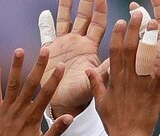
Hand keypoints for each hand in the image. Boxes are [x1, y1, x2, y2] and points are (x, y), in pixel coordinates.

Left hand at [0, 48, 71, 135]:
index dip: (54, 79)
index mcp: (33, 118)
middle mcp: (19, 111)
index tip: (62, 65)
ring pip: (12, 85)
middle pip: (30, 84)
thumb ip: (56, 131)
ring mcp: (5, 110)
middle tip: (45, 49)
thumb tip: (70, 116)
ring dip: (16, 67)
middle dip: (38, 66)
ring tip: (19, 50)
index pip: (46, 95)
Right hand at [41, 0, 108, 117]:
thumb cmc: (81, 95)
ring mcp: (63, 45)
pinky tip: (44, 14)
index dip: (100, 10)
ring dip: (66, 6)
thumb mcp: (93, 83)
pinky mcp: (49, 51)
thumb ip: (102, 72)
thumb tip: (115, 60)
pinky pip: (46, 34)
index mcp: (90, 47)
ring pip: (65, 20)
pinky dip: (45, 24)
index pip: (98, 23)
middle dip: (86, 2)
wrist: (62, 102)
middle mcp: (78, 42)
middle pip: (84, 17)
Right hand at [88, 14, 159, 135]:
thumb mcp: (100, 102)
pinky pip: (159, 76)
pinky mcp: (152, 93)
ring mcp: (139, 86)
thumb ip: (95, 84)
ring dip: (149, 40)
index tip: (120, 22)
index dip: (118, 36)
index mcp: (113, 81)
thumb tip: (88, 70)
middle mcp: (126, 80)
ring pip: (144, 58)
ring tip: (153, 25)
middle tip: (137, 15)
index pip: (114, 53)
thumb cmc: (113, 122)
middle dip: (132, 31)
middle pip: (129, 50)